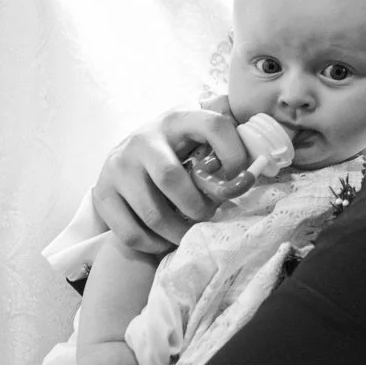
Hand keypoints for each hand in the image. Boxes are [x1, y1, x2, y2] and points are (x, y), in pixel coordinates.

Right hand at [89, 108, 248, 255]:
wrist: (123, 157)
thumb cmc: (174, 151)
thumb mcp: (197, 136)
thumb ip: (225, 140)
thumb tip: (263, 160)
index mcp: (176, 120)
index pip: (213, 125)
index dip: (235, 153)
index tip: (242, 177)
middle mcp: (143, 139)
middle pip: (172, 179)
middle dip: (197, 208)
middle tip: (207, 216)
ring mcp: (118, 167)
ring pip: (152, 212)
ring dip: (178, 232)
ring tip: (188, 234)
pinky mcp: (102, 195)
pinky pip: (131, 232)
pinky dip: (153, 245)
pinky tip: (164, 240)